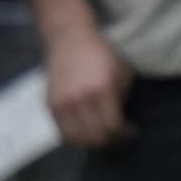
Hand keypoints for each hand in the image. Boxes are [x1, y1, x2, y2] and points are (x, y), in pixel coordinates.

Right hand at [43, 23, 132, 148]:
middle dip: (111, 141)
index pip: (113, 128)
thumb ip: (121, 100)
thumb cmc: (101, 54)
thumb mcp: (121, 73)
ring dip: (92, 143)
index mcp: (100, 90)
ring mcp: (62, 104)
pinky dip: (76, 138)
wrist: (69, 38)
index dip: (124, 135)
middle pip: (96, 138)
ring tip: (101, 135)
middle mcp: (79, 100)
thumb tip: (121, 124)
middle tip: (118, 136)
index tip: (130, 131)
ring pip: (78, 141)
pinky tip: (86, 131)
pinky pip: (63, 134)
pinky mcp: (50, 105)